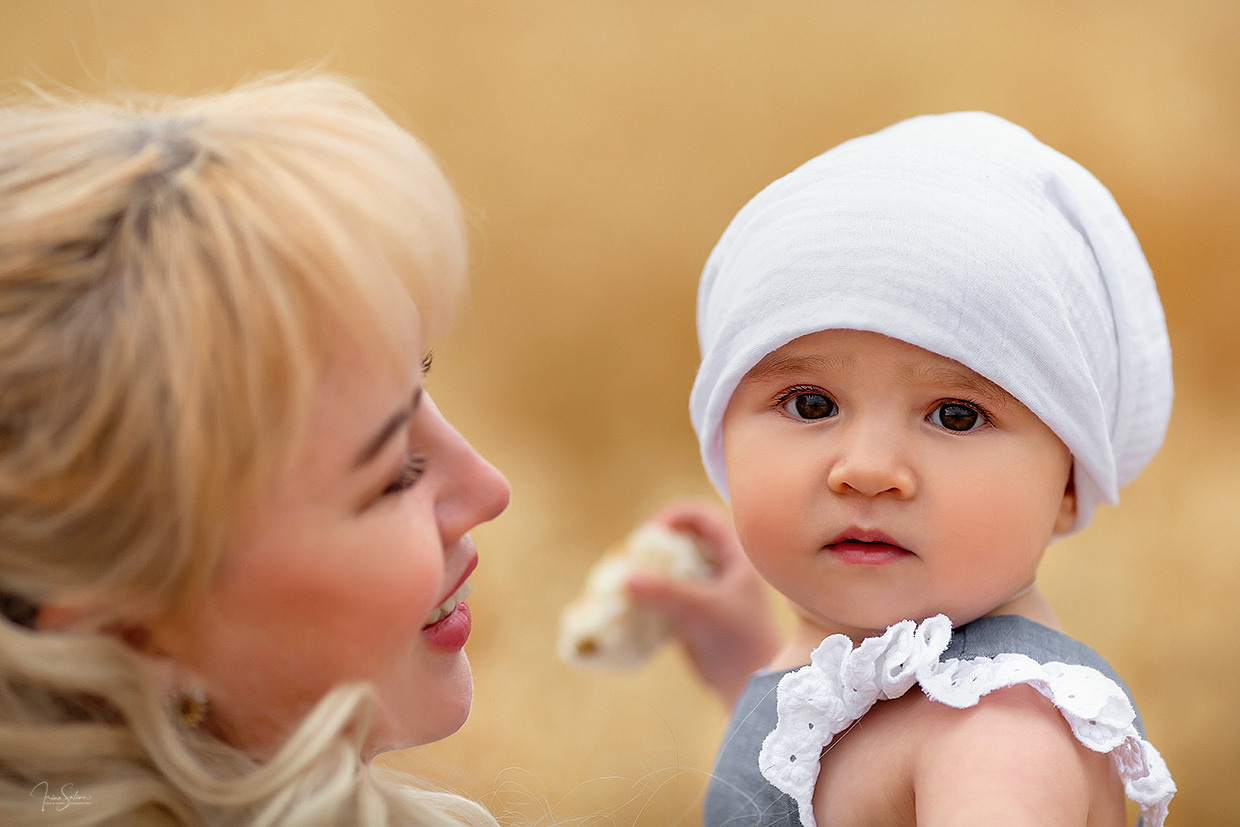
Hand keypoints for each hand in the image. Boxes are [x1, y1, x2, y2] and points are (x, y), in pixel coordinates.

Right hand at [626, 500, 782, 706]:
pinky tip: (630, 605)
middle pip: (680, 540)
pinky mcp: (689, 613)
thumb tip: (627, 577)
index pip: (702, 517)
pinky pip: (663, 595)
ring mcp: (703, 590)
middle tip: (631, 558)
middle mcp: (717, 568)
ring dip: (646, 572)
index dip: (675, 516)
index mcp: (733, 555)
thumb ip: (666, 592)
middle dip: (653, 547)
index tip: (652, 533)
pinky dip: (646, 596)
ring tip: (625, 581)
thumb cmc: (737, 640)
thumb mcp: (702, 610)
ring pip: (668, 569)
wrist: (749, 683)